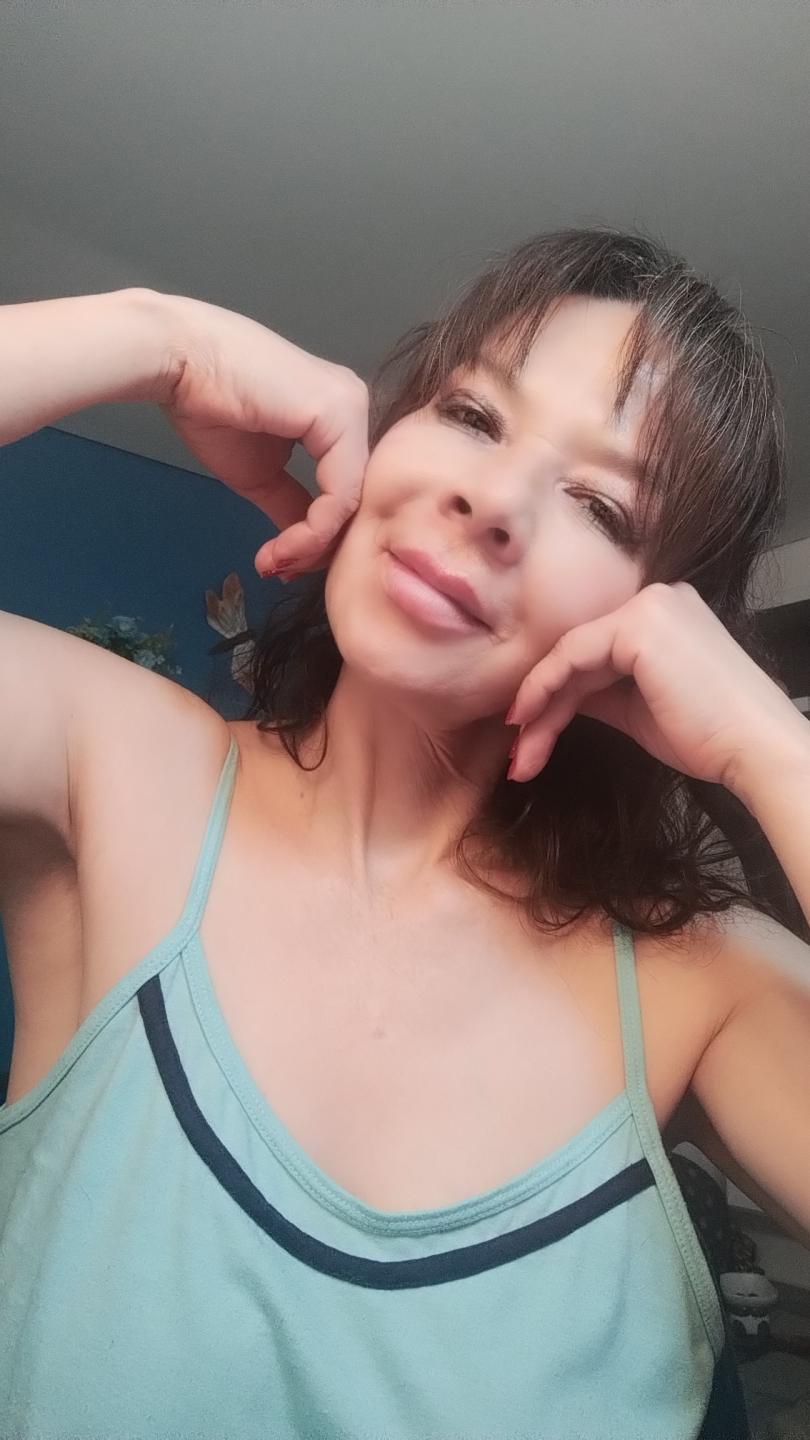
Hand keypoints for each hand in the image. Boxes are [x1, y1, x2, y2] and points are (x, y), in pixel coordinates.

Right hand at [161, 294, 368, 575]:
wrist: (179, 362)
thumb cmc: (210, 406)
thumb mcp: (260, 474)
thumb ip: (291, 506)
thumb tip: (304, 550)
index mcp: (338, 417)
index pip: (346, 488)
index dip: (318, 537)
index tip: (279, 564)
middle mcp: (354, 407)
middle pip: (355, 495)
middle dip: (318, 546)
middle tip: (281, 569)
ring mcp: (351, 407)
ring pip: (351, 500)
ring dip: (313, 545)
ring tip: (277, 562)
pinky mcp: (340, 414)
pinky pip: (340, 493)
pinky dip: (313, 531)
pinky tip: (283, 548)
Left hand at [506, 580, 807, 798]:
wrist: (752, 749)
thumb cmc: (710, 737)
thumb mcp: (640, 709)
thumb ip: (600, 693)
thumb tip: (557, 700)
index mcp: (664, 614)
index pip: (594, 652)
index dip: (554, 693)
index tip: (527, 733)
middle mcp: (657, 598)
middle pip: (578, 654)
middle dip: (542, 708)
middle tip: (519, 755)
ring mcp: (648, 606)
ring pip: (570, 658)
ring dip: (538, 710)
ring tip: (521, 757)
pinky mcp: (638, 624)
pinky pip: (573, 657)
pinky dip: (544, 690)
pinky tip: (527, 721)